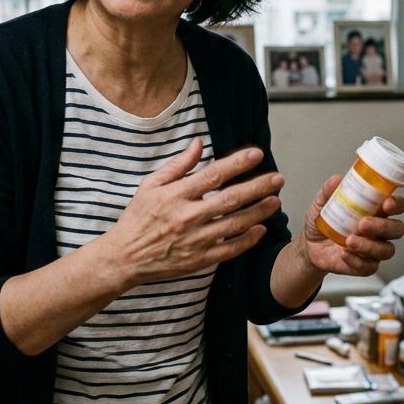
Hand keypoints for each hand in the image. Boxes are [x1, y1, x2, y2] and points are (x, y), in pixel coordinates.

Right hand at [107, 139, 284, 288]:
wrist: (124, 258)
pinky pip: (229, 250)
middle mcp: (187, 217)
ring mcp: (194, 240)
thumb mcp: (150, 185)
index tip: (257, 154)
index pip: (213, 175)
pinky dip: (247, 240)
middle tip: (278, 178)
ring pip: (235, 224)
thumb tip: (198, 143)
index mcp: (175, 195)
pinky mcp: (198, 260)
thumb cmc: (137, 218)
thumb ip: (177, 165)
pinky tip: (260, 230)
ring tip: (275, 201)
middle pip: (231, 199)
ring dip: (259, 212)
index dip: (237, 163)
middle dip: (258, 187)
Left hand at [300, 176, 403, 277]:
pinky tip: (344, 254)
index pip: (397, 205)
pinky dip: (357, 261)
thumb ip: (329, 191)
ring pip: (386, 250)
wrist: (309, 245)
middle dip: (383, 226)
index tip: (387, 203)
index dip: (397, 204)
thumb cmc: (324, 222)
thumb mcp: (322, 203)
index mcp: (375, 210)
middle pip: (397, 229)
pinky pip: (370, 267)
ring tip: (348, 240)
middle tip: (363, 223)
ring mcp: (374, 249)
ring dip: (369, 246)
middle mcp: (379, 230)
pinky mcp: (364, 265)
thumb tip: (337, 179)